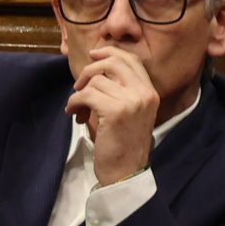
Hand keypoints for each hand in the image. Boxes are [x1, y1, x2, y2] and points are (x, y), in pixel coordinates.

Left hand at [66, 43, 162, 184]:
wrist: (126, 172)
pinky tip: (74, 113)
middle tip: (79, 85)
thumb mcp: (131, 112)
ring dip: (80, 94)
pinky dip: (75, 102)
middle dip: (90, 69)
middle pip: (113, 62)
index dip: (110, 52)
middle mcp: (144, 93)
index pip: (132, 60)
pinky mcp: (115, 112)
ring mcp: (131, 101)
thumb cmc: (123, 144)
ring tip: (79, 109)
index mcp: (150, 92)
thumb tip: (98, 67)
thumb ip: (123, 90)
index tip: (94, 55)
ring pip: (95, 81)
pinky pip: (86, 95)